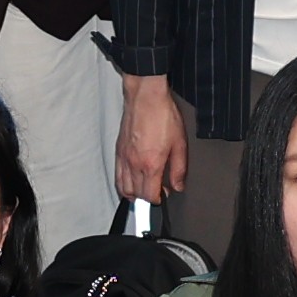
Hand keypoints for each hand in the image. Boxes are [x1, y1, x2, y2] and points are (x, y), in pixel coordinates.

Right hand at [117, 73, 186, 207]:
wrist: (145, 97)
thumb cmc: (162, 115)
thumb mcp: (180, 143)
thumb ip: (179, 168)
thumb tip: (178, 185)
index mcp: (151, 164)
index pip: (150, 195)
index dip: (158, 200)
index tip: (164, 195)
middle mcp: (135, 163)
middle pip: (136, 194)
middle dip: (147, 198)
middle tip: (157, 192)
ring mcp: (124, 158)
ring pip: (123, 187)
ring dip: (133, 194)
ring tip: (143, 191)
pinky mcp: (118, 150)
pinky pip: (117, 175)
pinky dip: (123, 184)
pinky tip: (130, 182)